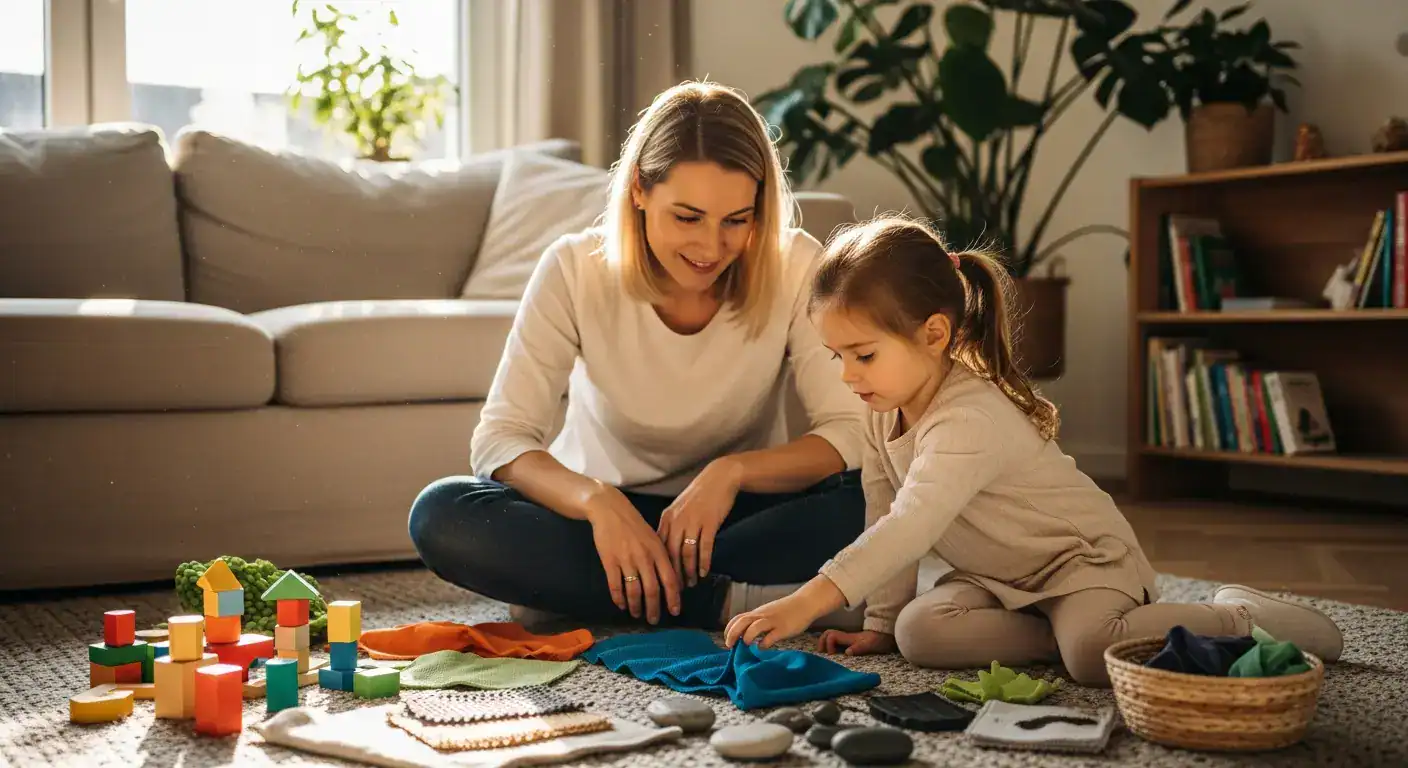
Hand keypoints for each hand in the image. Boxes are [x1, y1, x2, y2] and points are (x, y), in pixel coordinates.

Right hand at [586, 486, 680, 623]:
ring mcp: (626, 560)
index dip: (673, 598)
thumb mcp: (654, 537)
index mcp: (658, 551)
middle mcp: (644, 557)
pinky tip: (621, 604)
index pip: (670, 580)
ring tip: (636, 614)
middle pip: (652, 590)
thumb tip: (670, 581)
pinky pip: (615, 585)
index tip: (674, 611)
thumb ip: (662, 558)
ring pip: (633, 591)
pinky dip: (618, 598)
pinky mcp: (609, 561)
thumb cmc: (634, 525)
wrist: (610, 510)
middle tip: (654, 620)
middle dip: (654, 608)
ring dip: (636, 606)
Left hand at [657, 458, 740, 586]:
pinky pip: (704, 548)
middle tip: (676, 590)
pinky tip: (705, 572)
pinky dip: (704, 562)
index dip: (660, 567)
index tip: (662, 581)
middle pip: (671, 555)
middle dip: (673, 575)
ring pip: (687, 553)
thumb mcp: (679, 509)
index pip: (659, 548)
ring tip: (692, 583)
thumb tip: (667, 550)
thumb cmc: (699, 495)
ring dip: (689, 571)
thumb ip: (672, 527)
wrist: (719, 478)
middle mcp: (677, 521)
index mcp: (667, 519)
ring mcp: (693, 522)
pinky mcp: (709, 523)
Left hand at [724, 592, 818, 649]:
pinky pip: (771, 636)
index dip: (729, 629)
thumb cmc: (786, 610)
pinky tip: (763, 647)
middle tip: (730, 646)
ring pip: (755, 627)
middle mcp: (762, 616)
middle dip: (732, 634)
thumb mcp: (768, 613)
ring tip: (746, 644)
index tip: (727, 640)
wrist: (805, 603)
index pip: (738, 618)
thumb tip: (746, 634)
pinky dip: (764, 643)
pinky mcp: (783, 628)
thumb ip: (758, 621)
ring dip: (747, 636)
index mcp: (758, 613)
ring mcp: (773, 621)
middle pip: (742, 622)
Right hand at [818, 629, 896, 656]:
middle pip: (827, 634)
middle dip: (821, 642)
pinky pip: (836, 642)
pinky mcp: (850, 643)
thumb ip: (858, 648)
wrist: (885, 635)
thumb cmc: (877, 640)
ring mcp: (847, 639)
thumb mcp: (869, 645)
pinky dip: (831, 646)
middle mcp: (845, 637)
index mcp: (848, 638)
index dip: (828, 644)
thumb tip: (847, 653)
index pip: (831, 636)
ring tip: (824, 655)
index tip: (832, 655)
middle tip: (821, 653)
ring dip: (825, 644)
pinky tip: (833, 656)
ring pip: (830, 637)